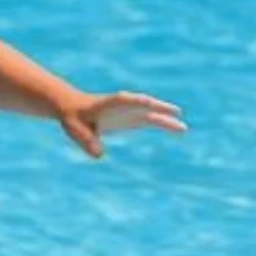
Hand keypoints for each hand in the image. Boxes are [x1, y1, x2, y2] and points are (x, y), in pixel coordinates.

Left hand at [58, 91, 186, 158]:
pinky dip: (162, 124)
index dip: (137, 102)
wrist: (73, 108)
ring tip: (183, 129)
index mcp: (110, 103)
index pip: (126, 101)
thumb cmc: (72, 117)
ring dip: (166, 120)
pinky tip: (176, 129)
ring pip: (151, 114)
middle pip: (145, 106)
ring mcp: (129, 111)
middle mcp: (123, 105)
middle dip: (159, 110)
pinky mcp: (130, 118)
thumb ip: (86, 141)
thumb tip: (99, 155)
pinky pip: (149, 120)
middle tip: (176, 114)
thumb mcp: (75, 129)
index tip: (150, 104)